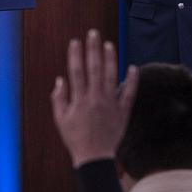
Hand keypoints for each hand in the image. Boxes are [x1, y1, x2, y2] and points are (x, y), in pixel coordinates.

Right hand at [50, 29, 138, 167]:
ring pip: (111, 76)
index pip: (76, 71)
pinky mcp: (123, 111)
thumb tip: (60, 79)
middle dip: (93, 49)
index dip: (76, 54)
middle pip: (94, 68)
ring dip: (110, 58)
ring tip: (109, 44)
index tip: (76, 41)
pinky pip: (129, 93)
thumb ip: (59, 98)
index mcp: (79, 100)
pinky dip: (132, 80)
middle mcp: (95, 98)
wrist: (94, 157)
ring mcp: (111, 104)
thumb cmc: (75, 138)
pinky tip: (132, 67)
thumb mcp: (60, 119)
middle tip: (94, 33)